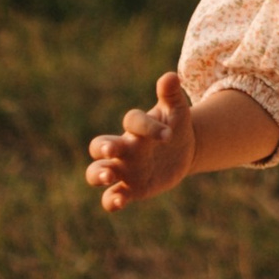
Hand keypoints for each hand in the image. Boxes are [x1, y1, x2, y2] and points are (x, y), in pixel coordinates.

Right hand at [86, 72, 195, 210]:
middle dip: (103, 148)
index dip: (148, 126)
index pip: (132, 121)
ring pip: (96, 172)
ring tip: (109, 177)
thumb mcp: (177, 111)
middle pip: (98, 146)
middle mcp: (123, 148)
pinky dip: (112, 200)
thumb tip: (170, 76)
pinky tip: (120, 202)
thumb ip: (171, 95)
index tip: (169, 135)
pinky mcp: (130, 190)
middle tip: (112, 150)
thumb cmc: (175, 126)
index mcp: (135, 128)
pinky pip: (112, 197)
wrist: (183, 151)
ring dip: (98, 174)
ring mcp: (124, 170)